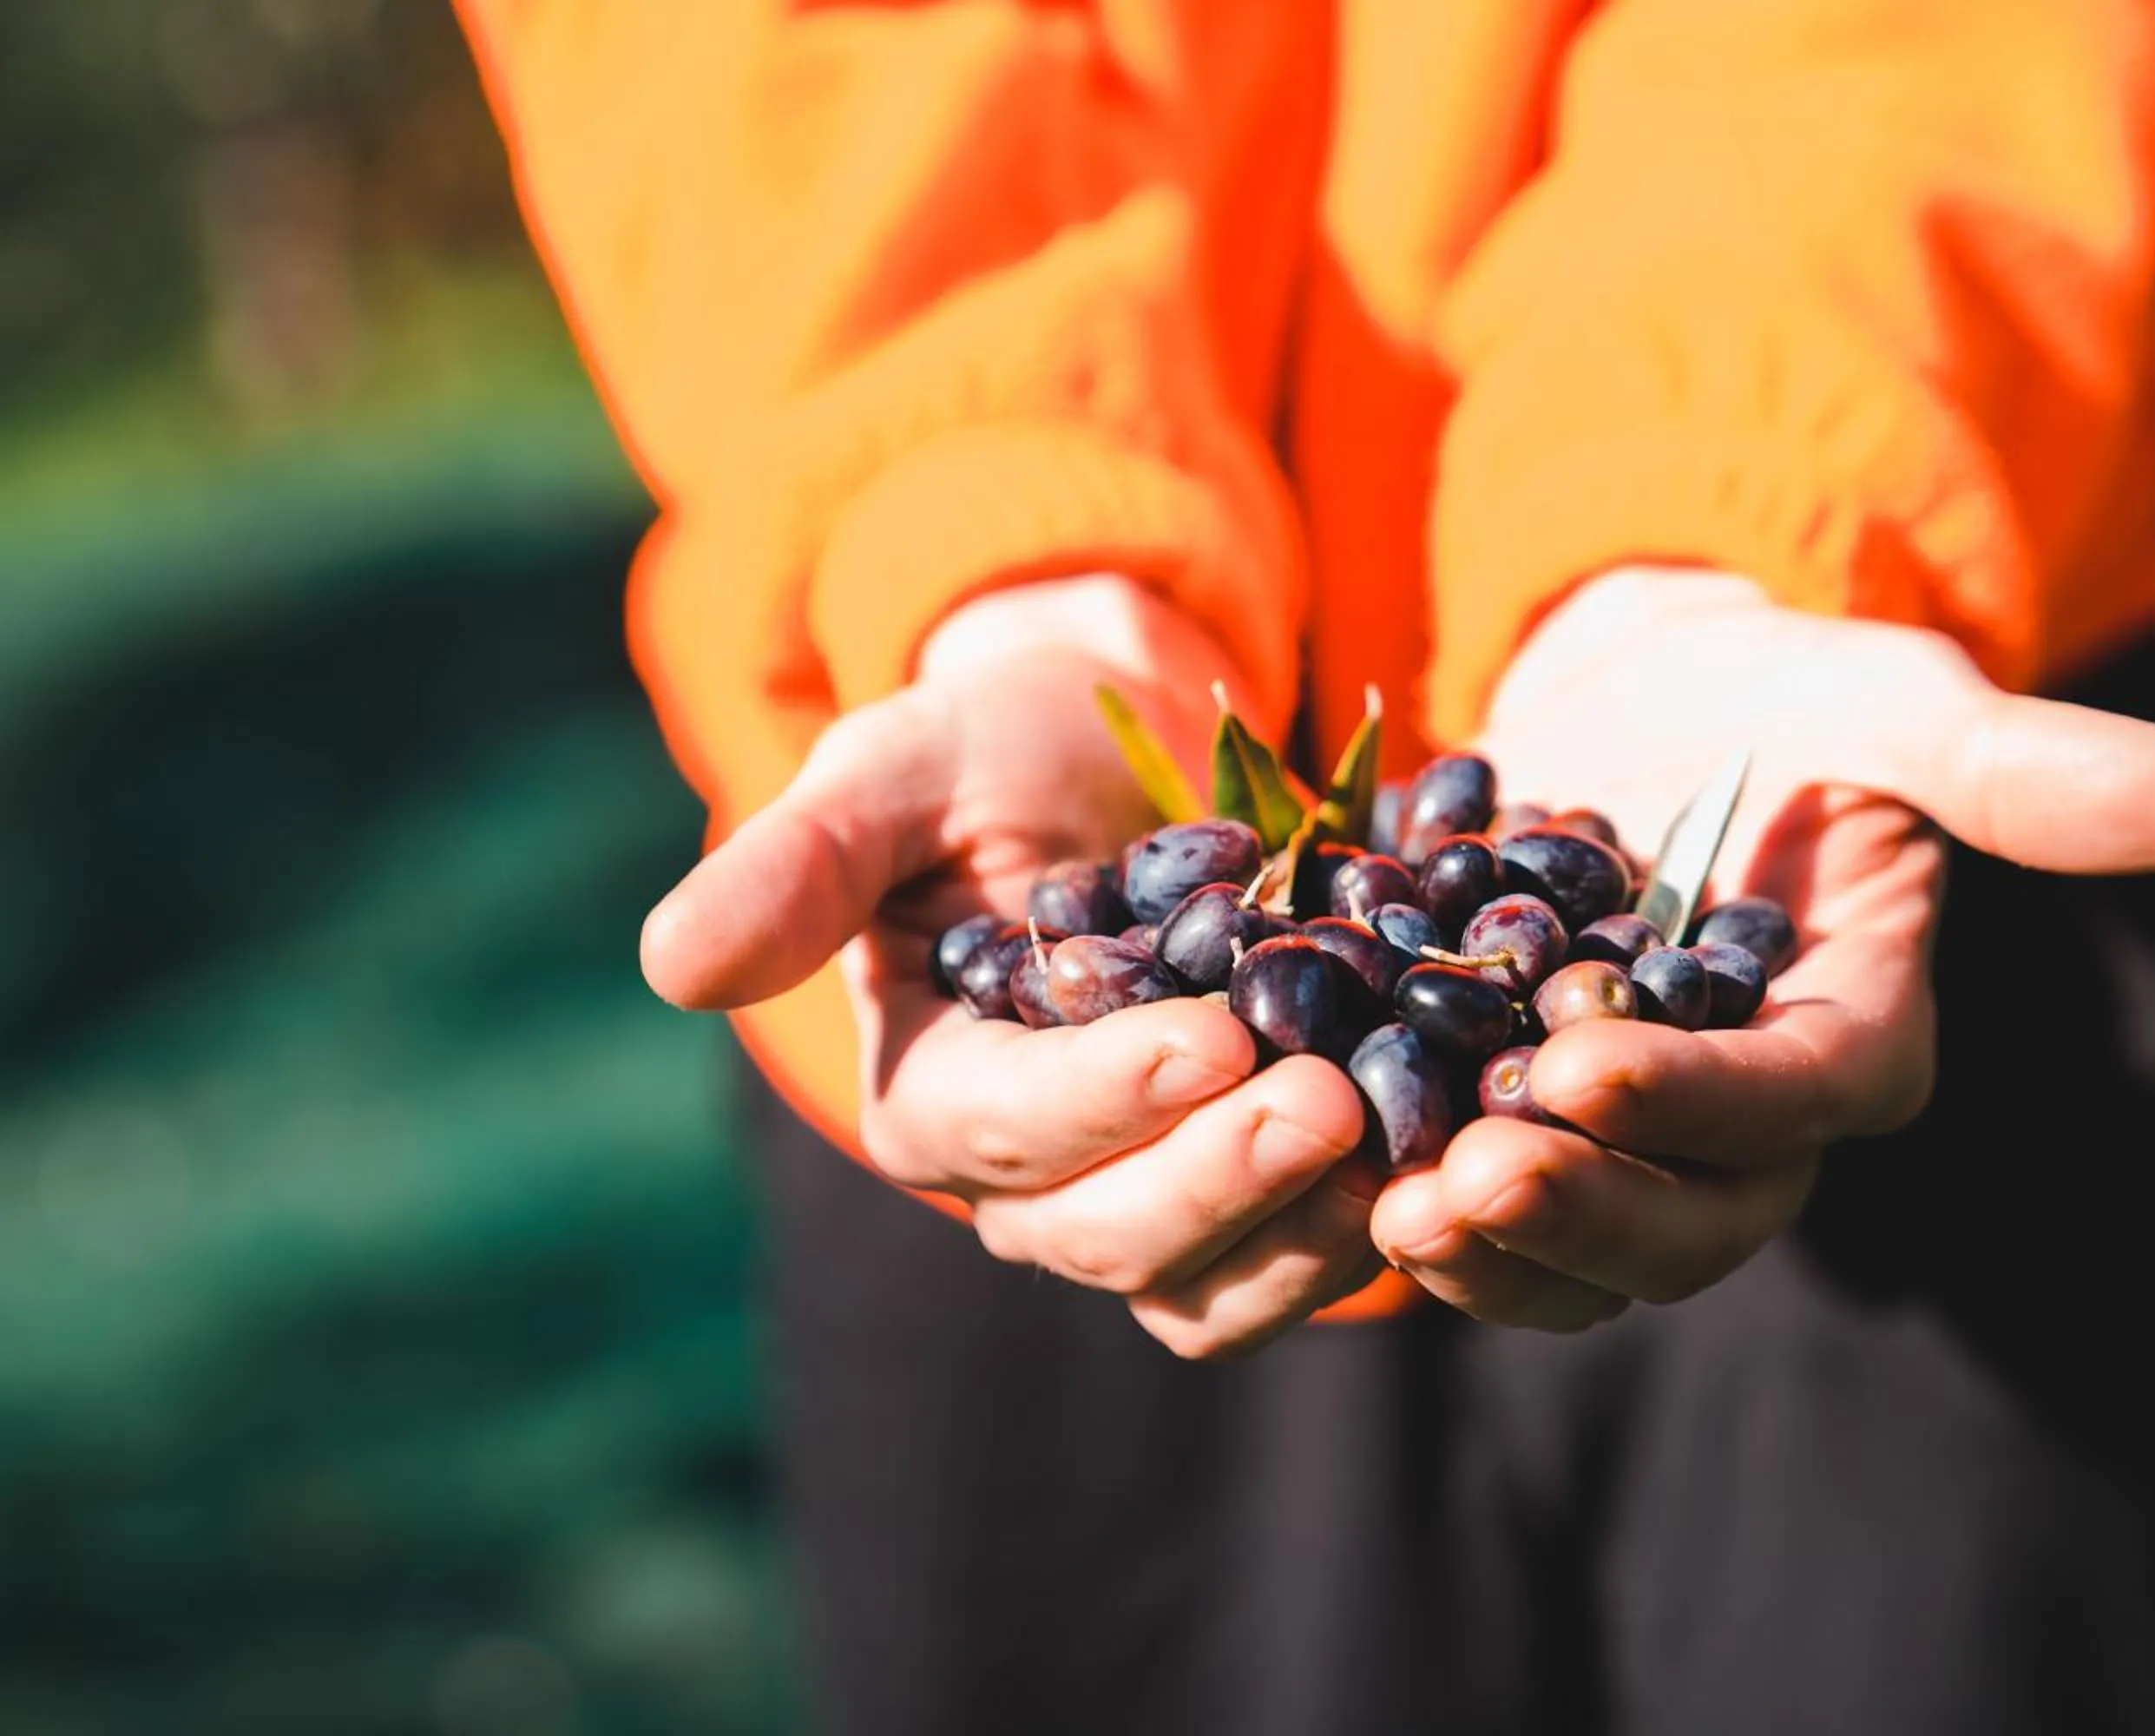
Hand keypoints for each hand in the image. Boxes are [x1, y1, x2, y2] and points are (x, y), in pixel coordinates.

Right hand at [641, 576, 1375, 1358]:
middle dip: (1220, 1176)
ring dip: (1302, 1233)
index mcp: (929, 1090)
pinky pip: (1297, 1260)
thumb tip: (669, 966)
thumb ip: (799, 862)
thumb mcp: (895, 767)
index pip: (1003, 1133)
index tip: (1213, 1032)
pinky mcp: (1246, 1191)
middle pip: (1110, 1237)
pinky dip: (1366, 1225)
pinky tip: (1443, 1155)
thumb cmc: (994, 749)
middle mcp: (1027, 1179)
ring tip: (1400, 1146)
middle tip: (1328, 1098)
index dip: (1104, 1098)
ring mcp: (1142, 1197)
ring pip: (1206, 1285)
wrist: (1127, 749)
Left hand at [1369, 566, 2154, 1329]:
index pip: (1802, 1102)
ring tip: (1394, 1214)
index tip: (1582, 1069)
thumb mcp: (1893, 696)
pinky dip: (1424, 1215)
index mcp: (1857, 1034)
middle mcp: (1756, 1118)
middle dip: (1583, 1212)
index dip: (1703, 1102)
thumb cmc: (1786, 692)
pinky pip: (1494, 1211)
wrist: (1646, 701)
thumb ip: (2022, 763)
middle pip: (1694, 1219)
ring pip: (1590, 1253)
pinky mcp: (1532, 1129)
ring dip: (1495, 1251)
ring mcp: (1642, 1140)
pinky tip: (1340, 1186)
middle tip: (1463, 1182)